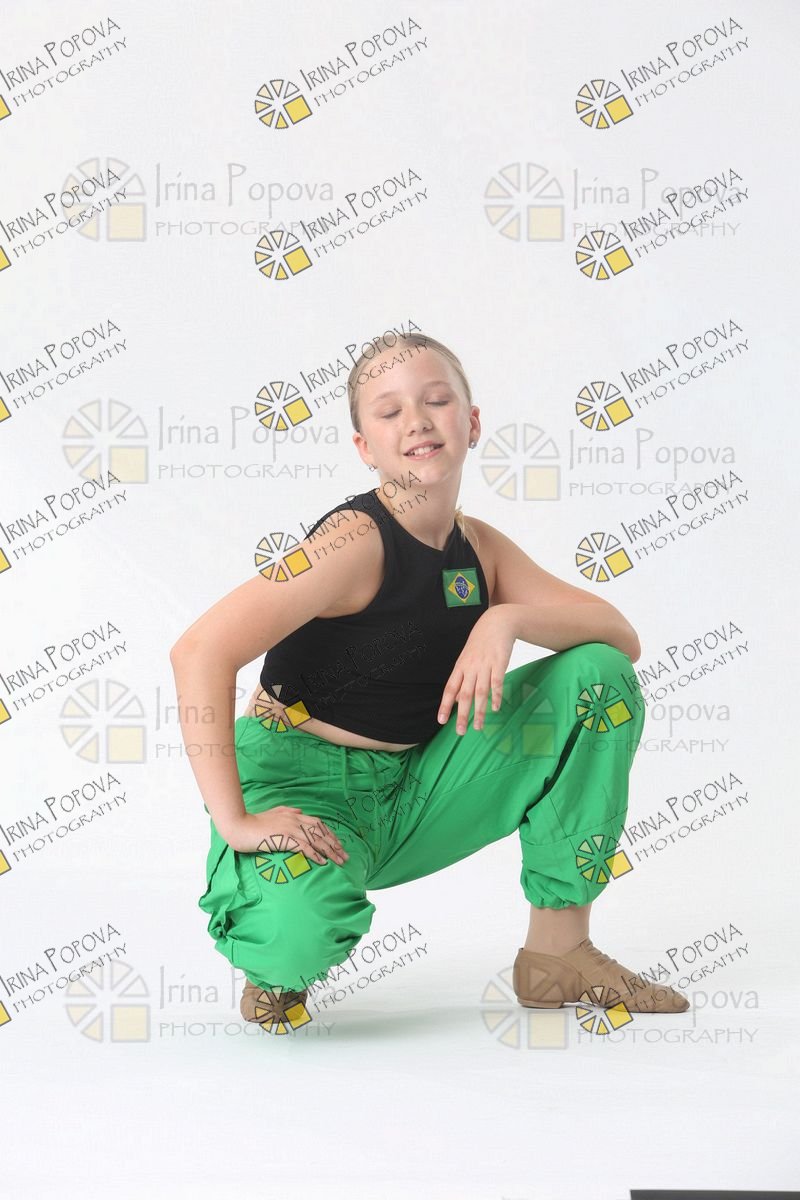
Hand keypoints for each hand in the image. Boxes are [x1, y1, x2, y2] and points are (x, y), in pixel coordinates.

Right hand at [224, 806, 349, 864]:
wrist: (239, 826)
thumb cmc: (254, 822)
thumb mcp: (273, 813)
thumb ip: (287, 811)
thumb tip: (300, 811)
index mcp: (294, 815)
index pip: (318, 824)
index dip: (330, 834)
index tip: (338, 845)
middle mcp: (295, 820)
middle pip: (321, 832)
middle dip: (335, 845)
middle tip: (345, 856)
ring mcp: (290, 828)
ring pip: (315, 840)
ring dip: (329, 851)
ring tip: (339, 861)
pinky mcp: (283, 838)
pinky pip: (304, 847)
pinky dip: (314, 854)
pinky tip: (322, 862)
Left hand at [437, 607, 515, 734]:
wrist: (496, 623)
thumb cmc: (480, 644)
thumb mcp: (466, 660)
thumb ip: (461, 680)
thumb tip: (455, 700)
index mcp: (460, 667)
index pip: (450, 689)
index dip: (445, 705)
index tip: (441, 721)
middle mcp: (471, 668)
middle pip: (464, 694)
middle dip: (462, 714)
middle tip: (460, 731)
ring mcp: (485, 666)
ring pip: (480, 692)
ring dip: (479, 711)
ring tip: (477, 727)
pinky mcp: (499, 663)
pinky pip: (497, 682)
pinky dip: (496, 696)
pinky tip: (495, 708)